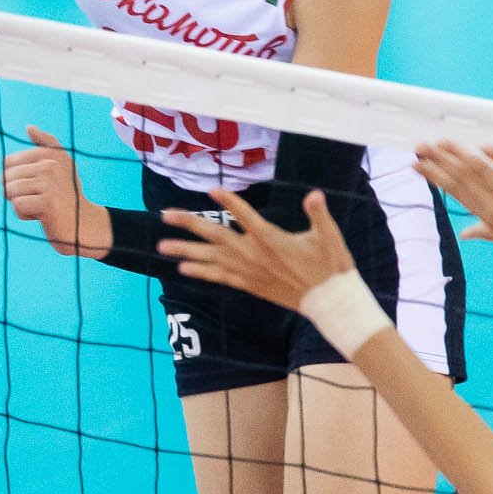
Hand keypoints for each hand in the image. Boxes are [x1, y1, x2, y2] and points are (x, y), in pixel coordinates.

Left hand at [4, 125, 108, 258]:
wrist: (83, 225)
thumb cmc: (67, 195)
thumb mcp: (59, 165)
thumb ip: (45, 144)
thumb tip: (29, 127)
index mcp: (51, 153)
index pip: (8, 162)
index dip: (15, 178)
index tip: (36, 185)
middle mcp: (51, 163)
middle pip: (7, 177)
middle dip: (16, 193)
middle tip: (39, 199)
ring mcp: (49, 182)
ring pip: (10, 191)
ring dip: (21, 204)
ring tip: (41, 206)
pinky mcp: (47, 202)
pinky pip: (18, 206)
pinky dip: (25, 215)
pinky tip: (42, 216)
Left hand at [158, 188, 354, 306]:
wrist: (329, 303)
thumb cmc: (331, 267)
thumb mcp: (329, 237)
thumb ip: (318, 214)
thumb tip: (315, 195)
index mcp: (271, 239)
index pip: (244, 215)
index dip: (228, 202)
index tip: (211, 189)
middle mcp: (253, 255)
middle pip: (214, 236)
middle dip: (188, 224)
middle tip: (164, 215)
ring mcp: (248, 271)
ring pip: (210, 259)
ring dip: (185, 251)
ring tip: (161, 246)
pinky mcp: (249, 285)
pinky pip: (219, 277)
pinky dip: (200, 272)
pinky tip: (182, 269)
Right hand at [415, 139, 492, 263]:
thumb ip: (485, 232)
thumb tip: (465, 234)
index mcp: (489, 219)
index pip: (456, 193)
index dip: (435, 176)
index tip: (416, 164)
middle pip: (462, 180)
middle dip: (439, 161)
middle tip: (419, 147)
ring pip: (481, 174)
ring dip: (460, 155)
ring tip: (442, 142)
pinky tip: (484, 146)